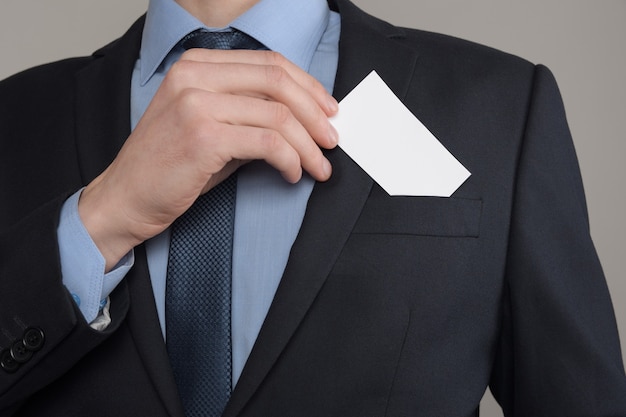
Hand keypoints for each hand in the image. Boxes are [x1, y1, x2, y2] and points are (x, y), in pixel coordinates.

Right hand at [78, 49, 338, 269]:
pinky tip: (292, 175)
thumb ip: (249, 113)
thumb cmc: (169, 166)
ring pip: (278, 115)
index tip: (327, 110)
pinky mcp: (204, 136)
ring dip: (308, 145)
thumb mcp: (209, 126)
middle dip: (315, 113)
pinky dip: (291, 160)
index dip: (307, 86)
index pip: (268, 63)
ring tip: (318, 167)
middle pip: (278, 82)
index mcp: (197, 65)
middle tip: (331, 139)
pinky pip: (268, 143)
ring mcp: (197, 103)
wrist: (125, 198)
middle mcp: (195, 76)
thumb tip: (303, 118)